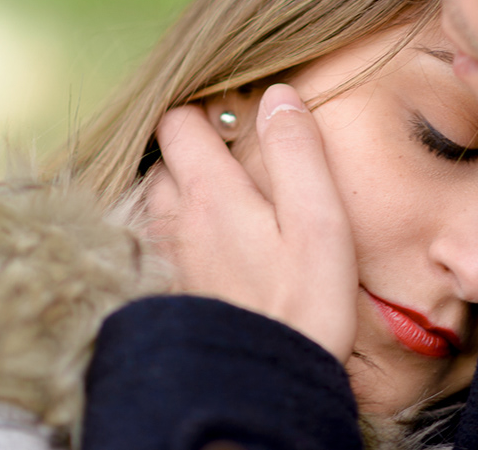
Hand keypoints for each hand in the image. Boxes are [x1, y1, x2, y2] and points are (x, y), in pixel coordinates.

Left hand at [145, 84, 358, 361]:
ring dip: (181, 187)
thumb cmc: (305, 302)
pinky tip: (213, 242)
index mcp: (211, 193)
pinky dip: (179, 229)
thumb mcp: (320, 219)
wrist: (269, 382)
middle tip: (233, 153)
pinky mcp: (173, 291)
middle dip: (190, 147)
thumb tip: (278, 96)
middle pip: (162, 160)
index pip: (178, 123)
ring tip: (223, 193)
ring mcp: (170, 259)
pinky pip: (162, 242)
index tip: (237, 116)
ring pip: (157, 201)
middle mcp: (178, 221)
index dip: (204, 109)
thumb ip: (298, 152)